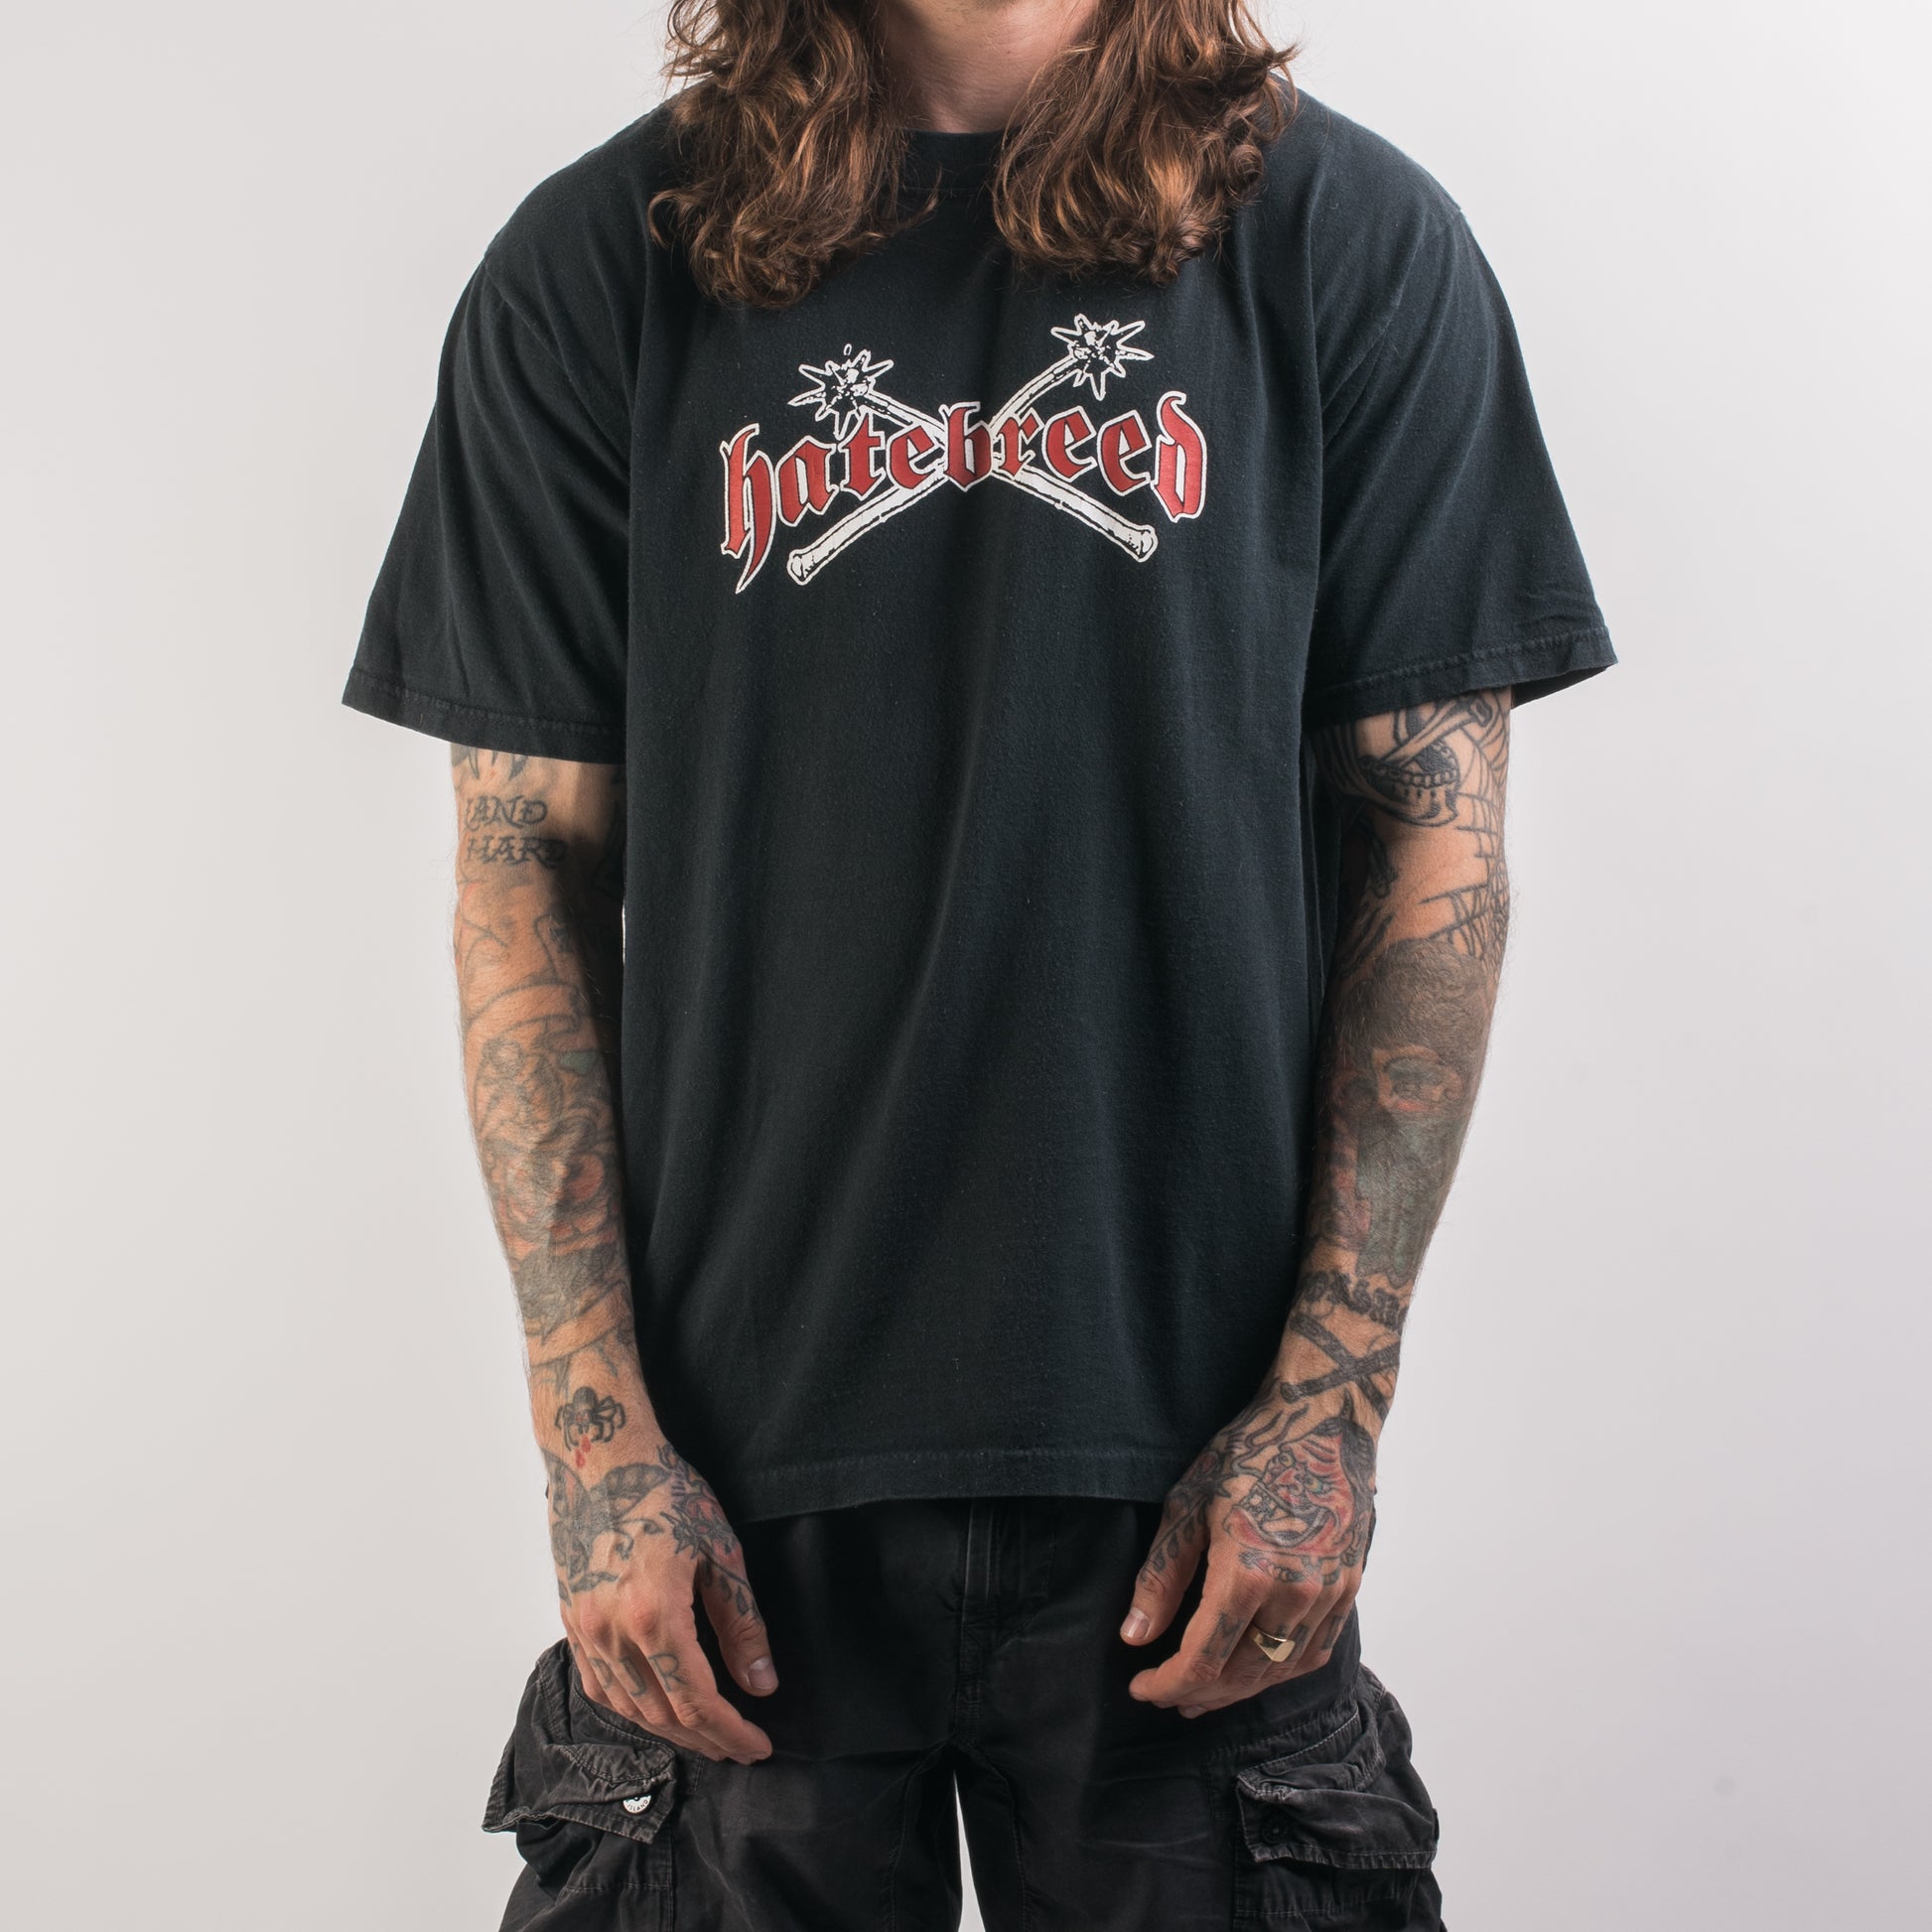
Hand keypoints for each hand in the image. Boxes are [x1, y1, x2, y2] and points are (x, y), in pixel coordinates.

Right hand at [545, 1436, 776, 1762]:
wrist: (599, 1456)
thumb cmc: (664, 1491)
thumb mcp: (721, 1550)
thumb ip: (741, 1622)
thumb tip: (761, 1682)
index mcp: (654, 1616)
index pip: (696, 1701)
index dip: (729, 1732)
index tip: (757, 1747)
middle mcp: (611, 1632)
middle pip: (661, 1714)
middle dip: (704, 1738)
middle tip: (738, 1748)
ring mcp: (585, 1628)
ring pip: (626, 1707)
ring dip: (667, 1730)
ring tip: (703, 1735)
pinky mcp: (571, 1619)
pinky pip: (598, 1683)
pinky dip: (629, 1707)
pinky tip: (653, 1708)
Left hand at [1120, 1382, 1377, 1714]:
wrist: (1322, 1422)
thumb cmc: (1248, 1455)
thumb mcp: (1188, 1506)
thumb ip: (1161, 1578)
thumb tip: (1135, 1637)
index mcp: (1246, 1573)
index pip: (1203, 1659)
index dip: (1167, 1684)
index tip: (1141, 1688)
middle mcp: (1294, 1593)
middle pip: (1242, 1675)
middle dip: (1198, 1693)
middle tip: (1167, 1696)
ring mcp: (1328, 1594)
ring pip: (1279, 1670)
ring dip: (1239, 1690)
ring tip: (1205, 1694)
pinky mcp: (1349, 1588)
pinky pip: (1313, 1652)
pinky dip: (1280, 1670)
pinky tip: (1256, 1670)